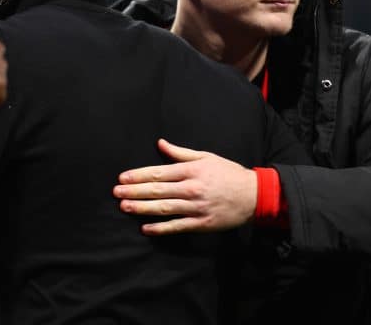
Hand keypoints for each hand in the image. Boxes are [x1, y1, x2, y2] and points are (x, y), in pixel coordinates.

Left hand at [113, 138, 255, 234]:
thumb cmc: (228, 173)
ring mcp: (196, 207)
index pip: (159, 173)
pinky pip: (177, 226)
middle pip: (157, 191)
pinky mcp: (201, 223)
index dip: (138, 176)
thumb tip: (160, 143)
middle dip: (134, 191)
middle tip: (116, 192)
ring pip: (164, 208)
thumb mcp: (206, 157)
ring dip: (143, 208)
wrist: (253, 195)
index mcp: (191, 170)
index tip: (122, 178)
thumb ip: (181, 153)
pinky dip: (161, 228)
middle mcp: (191, 188)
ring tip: (125, 207)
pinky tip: (145, 228)